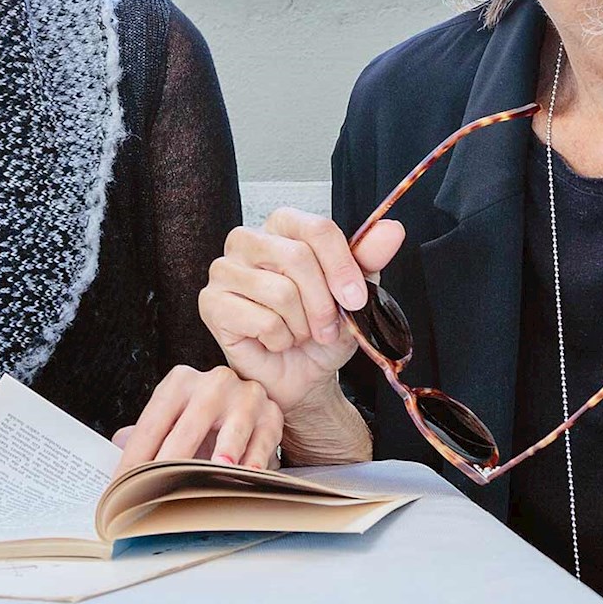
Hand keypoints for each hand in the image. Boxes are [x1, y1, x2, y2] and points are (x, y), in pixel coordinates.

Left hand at [112, 366, 283, 474]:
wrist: (251, 400)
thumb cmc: (206, 418)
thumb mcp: (176, 417)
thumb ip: (147, 433)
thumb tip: (117, 445)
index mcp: (180, 382)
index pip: (152, 422)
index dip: (135, 457)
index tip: (122, 488)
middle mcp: (213, 383)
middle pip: (187, 428)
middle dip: (168, 464)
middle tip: (154, 493)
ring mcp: (245, 396)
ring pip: (231, 429)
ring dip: (222, 454)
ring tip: (210, 474)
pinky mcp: (271, 414)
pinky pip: (261, 443)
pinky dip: (253, 463)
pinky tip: (245, 477)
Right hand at [200, 209, 406, 414]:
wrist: (302, 377)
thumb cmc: (321, 331)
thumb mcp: (354, 295)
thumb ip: (368, 259)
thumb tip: (391, 229)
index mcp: (283, 226)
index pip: (316, 228)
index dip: (341, 265)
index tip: (356, 298)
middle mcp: (248, 240)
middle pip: (297, 256)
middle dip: (322, 303)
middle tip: (326, 328)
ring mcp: (224, 270)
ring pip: (280, 291)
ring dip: (301, 325)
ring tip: (298, 333)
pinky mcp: (211, 303)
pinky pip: (260, 319)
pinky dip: (279, 339)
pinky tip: (274, 341)